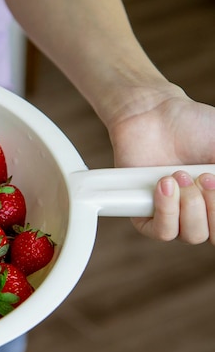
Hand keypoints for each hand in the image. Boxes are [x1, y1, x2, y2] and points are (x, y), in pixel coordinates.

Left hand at [107, 84, 214, 244]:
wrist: (155, 115)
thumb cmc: (196, 128)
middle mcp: (200, 213)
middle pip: (213, 236)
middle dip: (212, 205)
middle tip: (203, 176)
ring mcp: (173, 215)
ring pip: (191, 235)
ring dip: (190, 205)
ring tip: (178, 175)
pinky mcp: (144, 214)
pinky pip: (162, 232)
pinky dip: (167, 211)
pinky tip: (164, 185)